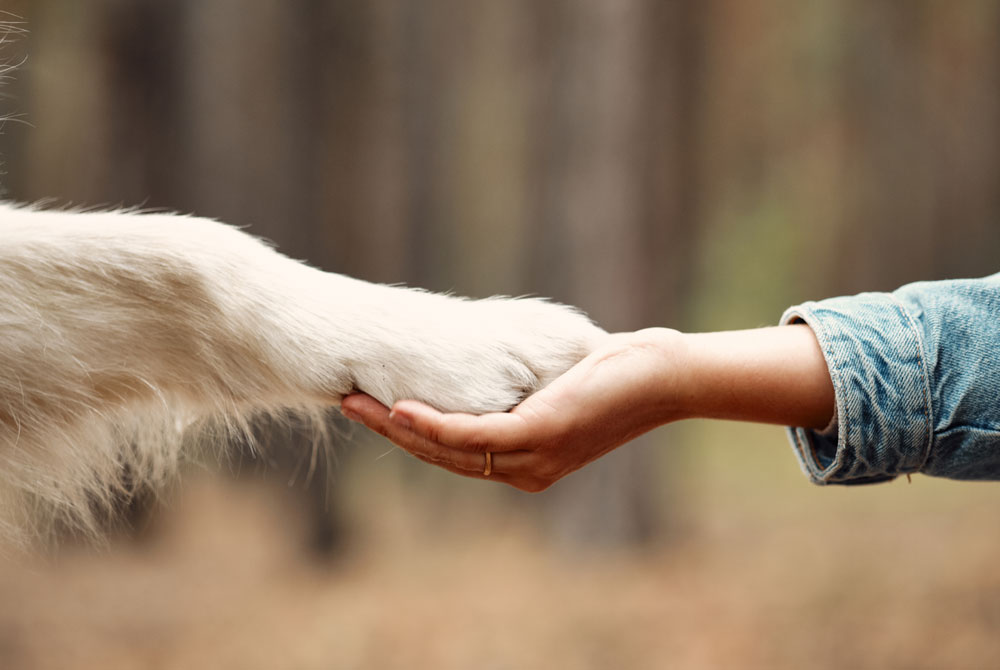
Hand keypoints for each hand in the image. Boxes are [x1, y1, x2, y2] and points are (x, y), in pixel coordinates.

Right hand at [340, 328, 683, 491]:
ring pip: (449, 449)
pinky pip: (473, 436)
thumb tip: (492, 360)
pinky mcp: (540, 435)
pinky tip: (400, 409)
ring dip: (398, 427)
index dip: (410, 434)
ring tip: (357, 403)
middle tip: (348, 402)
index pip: (455, 453)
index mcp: (527, 462)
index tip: (373, 407)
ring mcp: (532, 458)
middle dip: (390, 431)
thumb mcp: (558, 384)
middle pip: (442, 455)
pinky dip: (432, 425)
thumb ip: (521, 385)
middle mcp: (525, 469)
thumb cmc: (617, 374)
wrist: (665, 377)